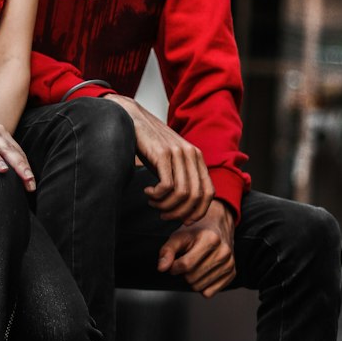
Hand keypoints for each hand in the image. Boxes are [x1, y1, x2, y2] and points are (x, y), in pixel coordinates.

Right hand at [104, 93, 212, 221]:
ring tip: (153, 203)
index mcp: (197, 158)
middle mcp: (191, 155)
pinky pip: (167, 186)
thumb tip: (185, 208)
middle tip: (163, 215)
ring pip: (181, 194)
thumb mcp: (170, 162)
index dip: (199, 211)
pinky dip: (157, 196)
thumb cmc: (150, 145)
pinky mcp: (163, 154)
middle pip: (196, 197)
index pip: (209, 192)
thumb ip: (181, 178)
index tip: (184, 220)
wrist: (133, 120)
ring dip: (165, 205)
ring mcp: (178, 153)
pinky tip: (147, 192)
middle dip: (179, 213)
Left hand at [157, 200, 235, 297]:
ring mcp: (229, 264)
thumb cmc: (196, 231)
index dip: (174, 267)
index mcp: (210, 239)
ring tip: (195, 266)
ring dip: (192, 280)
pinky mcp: (232, 273)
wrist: (218, 226)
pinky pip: (209, 293)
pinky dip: (202, 286)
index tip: (174, 263)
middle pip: (192, 278)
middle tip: (186, 262)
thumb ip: (167, 251)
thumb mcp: (179, 236)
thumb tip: (162, 268)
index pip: (186, 265)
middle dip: (183, 273)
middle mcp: (223, 252)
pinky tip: (203, 273)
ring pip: (199, 287)